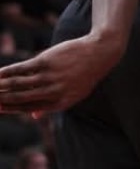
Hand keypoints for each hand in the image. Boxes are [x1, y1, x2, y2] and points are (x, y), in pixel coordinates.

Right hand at [0, 34, 121, 116]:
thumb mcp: (74, 94)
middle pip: (19, 98)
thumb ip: (52, 105)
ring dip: (0, 86)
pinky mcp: (46, 61)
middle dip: (1, 99)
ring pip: (17, 84)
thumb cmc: (85, 73)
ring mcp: (49, 77)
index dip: (10, 108)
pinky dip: (6, 72)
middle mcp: (53, 92)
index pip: (28, 108)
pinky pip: (21, 69)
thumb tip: (33, 116)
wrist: (101, 52)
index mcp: (59, 103)